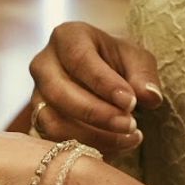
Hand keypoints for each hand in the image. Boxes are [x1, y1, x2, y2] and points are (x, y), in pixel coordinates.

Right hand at [29, 21, 162, 155]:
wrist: (97, 76)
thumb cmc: (116, 62)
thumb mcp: (136, 59)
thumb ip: (144, 75)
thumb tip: (149, 97)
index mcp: (66, 37)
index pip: (79, 60)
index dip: (104, 84)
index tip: (131, 102)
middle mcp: (42, 64)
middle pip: (60, 93)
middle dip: (96, 113)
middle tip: (129, 125)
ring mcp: (35, 94)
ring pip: (52, 121)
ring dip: (90, 135)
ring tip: (126, 139)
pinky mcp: (37, 120)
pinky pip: (53, 139)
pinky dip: (84, 146)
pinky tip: (114, 147)